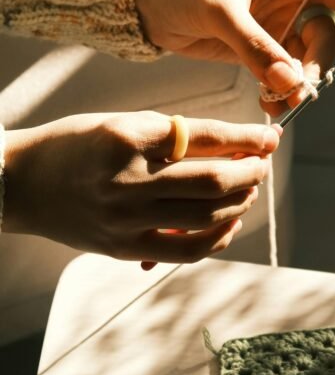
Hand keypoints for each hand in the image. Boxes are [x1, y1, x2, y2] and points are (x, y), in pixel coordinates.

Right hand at [2, 112, 279, 263]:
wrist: (22, 183)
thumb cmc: (74, 147)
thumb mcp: (120, 125)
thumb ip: (171, 136)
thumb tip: (232, 147)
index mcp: (127, 136)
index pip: (204, 137)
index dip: (245, 139)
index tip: (269, 138)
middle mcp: (127, 179)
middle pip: (212, 181)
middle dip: (250, 173)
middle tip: (261, 165)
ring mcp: (126, 218)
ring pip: (206, 216)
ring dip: (239, 203)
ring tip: (247, 190)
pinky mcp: (124, 247)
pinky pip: (186, 250)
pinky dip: (216, 237)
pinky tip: (226, 222)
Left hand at [136, 0, 334, 112]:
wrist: (150, 2)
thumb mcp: (221, 16)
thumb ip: (257, 49)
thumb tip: (292, 84)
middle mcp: (294, 0)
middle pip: (326, 43)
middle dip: (314, 71)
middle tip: (294, 94)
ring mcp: (281, 28)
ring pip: (307, 65)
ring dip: (296, 88)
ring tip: (273, 104)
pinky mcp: (265, 50)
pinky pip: (287, 77)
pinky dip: (280, 93)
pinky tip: (265, 101)